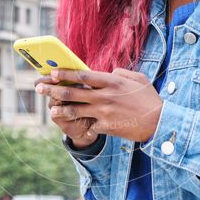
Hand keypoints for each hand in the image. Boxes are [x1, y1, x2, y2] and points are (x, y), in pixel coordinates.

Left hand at [34, 67, 162, 142]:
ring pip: (74, 110)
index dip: (65, 73)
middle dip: (53, 89)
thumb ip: (121, 73)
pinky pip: (88, 124)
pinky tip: (75, 125)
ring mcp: (103, 112)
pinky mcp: (105, 127)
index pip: (82, 75)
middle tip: (39, 88)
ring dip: (60, 109)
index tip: (53, 72)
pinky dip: (83, 124)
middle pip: (72, 92)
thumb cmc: (149, 99)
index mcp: (112, 81)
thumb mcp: (137, 79)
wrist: (159, 123)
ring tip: (51, 108)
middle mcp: (104, 96)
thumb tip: (109, 72)